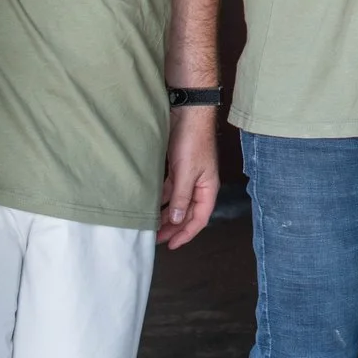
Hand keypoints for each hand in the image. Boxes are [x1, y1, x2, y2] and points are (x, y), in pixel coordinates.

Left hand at [157, 104, 218, 249]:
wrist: (187, 113)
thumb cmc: (193, 140)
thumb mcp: (186, 172)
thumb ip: (181, 197)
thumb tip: (177, 220)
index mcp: (208, 188)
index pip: (199, 218)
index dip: (186, 234)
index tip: (170, 245)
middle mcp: (199, 185)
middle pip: (187, 213)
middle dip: (173, 228)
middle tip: (155, 239)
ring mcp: (188, 177)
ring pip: (177, 203)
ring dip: (166, 215)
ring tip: (150, 225)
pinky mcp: (177, 168)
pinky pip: (170, 191)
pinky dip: (161, 200)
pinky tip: (150, 206)